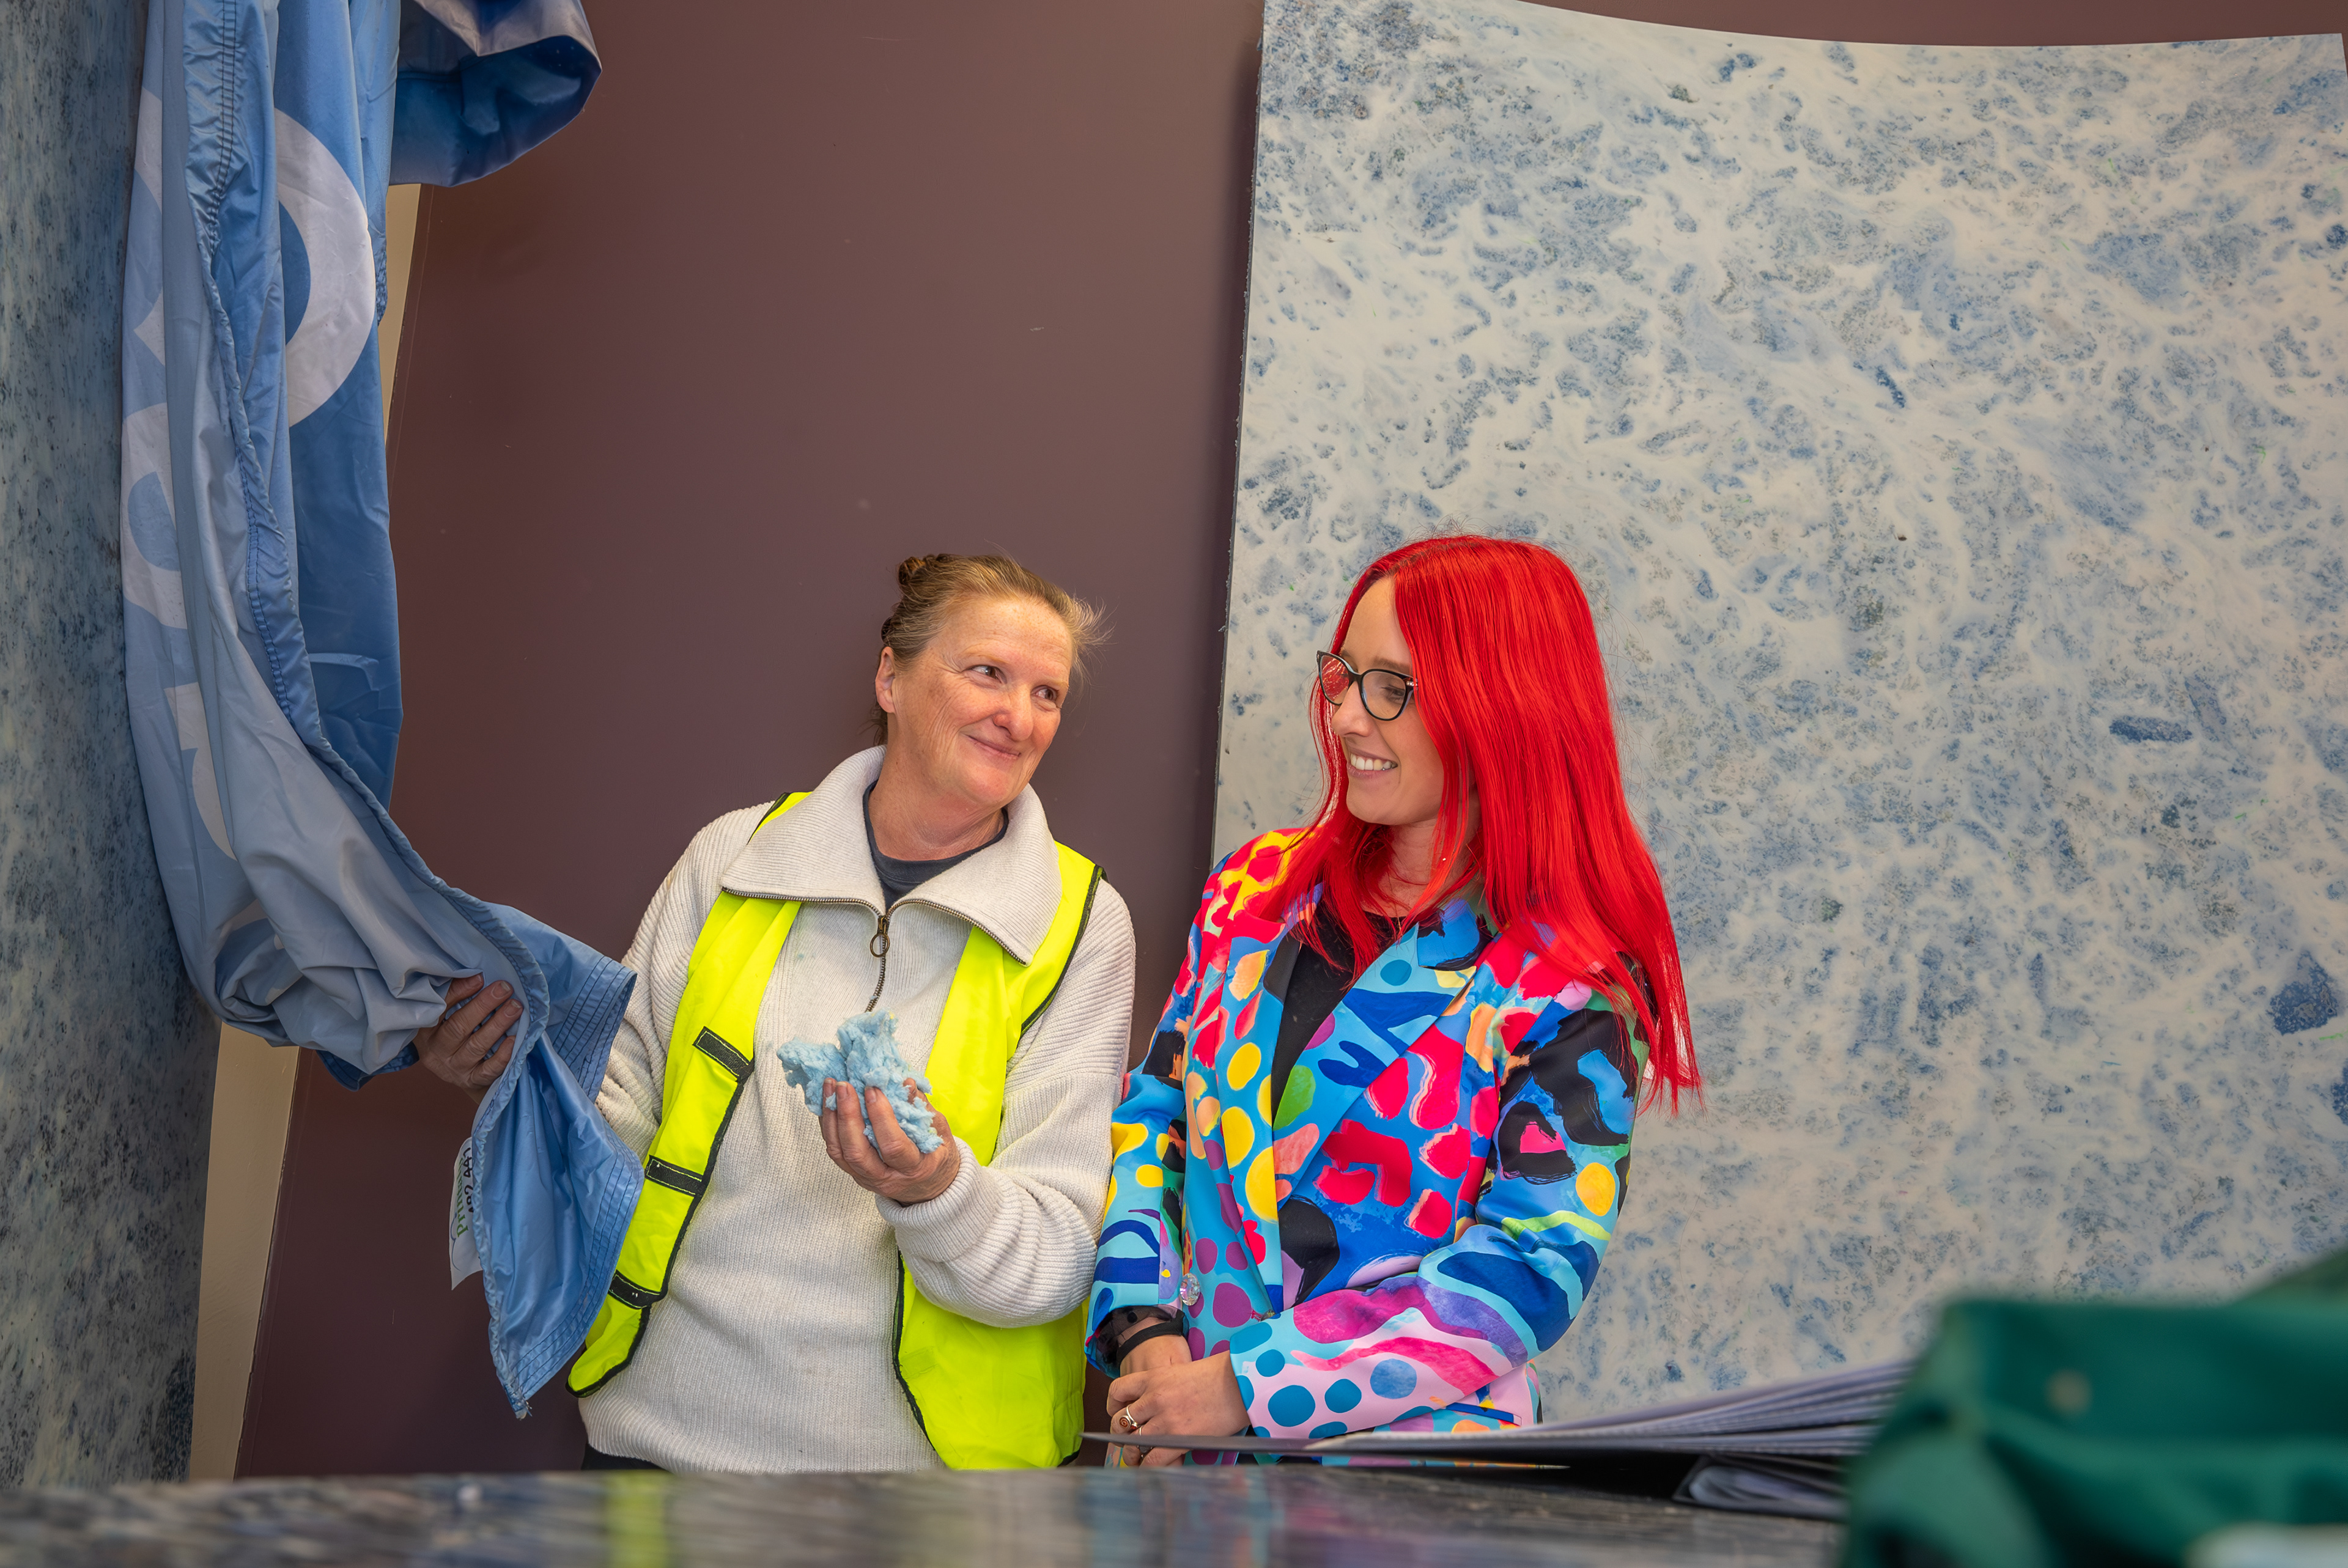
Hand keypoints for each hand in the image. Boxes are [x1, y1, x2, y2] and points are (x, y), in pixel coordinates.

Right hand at [414, 974, 519, 1099]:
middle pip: (459, 1027)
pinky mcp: (471, 1081)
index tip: (480, 978)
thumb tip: (476, 976)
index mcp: (425, 1031)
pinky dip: (502, 1055)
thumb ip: (455, 998)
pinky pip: (488, 1070)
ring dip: (498, 1025)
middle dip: (483, 1005)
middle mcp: (437, 1051)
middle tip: (504, 989)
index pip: (439, 1009)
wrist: (460, 1074)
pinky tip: (514, 1039)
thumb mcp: (445, 1018)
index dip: (459, 992)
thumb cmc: (454, 1036)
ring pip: (476, 1046)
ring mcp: (455, 1068)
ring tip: (515, 1007)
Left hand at [820, 1079, 959, 1203]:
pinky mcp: (854, 1173)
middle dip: (847, 1116)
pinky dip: (828, 1125)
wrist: (928, 1187)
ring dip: (832, 1118)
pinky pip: (835, 1151)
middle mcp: (887, 1178)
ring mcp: (867, 1178)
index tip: (873, 1090)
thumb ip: (921, 1108)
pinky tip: (827, 1103)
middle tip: (844, 1086)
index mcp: (915, 1168)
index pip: (892, 1146)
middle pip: (858, 1152)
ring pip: (840, 1152)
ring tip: (830, 1088)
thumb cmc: (936, 1157)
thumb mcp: (939, 1131)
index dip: (881, 1117)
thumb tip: (904, 1083)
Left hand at [1105, 1350, 1247, 1467]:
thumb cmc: (1218, 1375)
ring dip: (1133, 1452)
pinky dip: (1148, 1466)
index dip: (1113, 1404)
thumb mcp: (1182, 1371)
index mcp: (1153, 1377)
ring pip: (1133, 1442)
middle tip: (1127, 1439)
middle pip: (1122, 1420)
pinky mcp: (1177, 1439)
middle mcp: (1153, 1398)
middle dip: (1121, 1433)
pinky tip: (1149, 1468)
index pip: (1118, 1391)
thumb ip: (1164, 1386)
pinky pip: (1152, 1459)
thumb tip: (1159, 1403)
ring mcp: (1164, 1420)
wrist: (1240, 1383)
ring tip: (1137, 1457)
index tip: (1118, 1412)